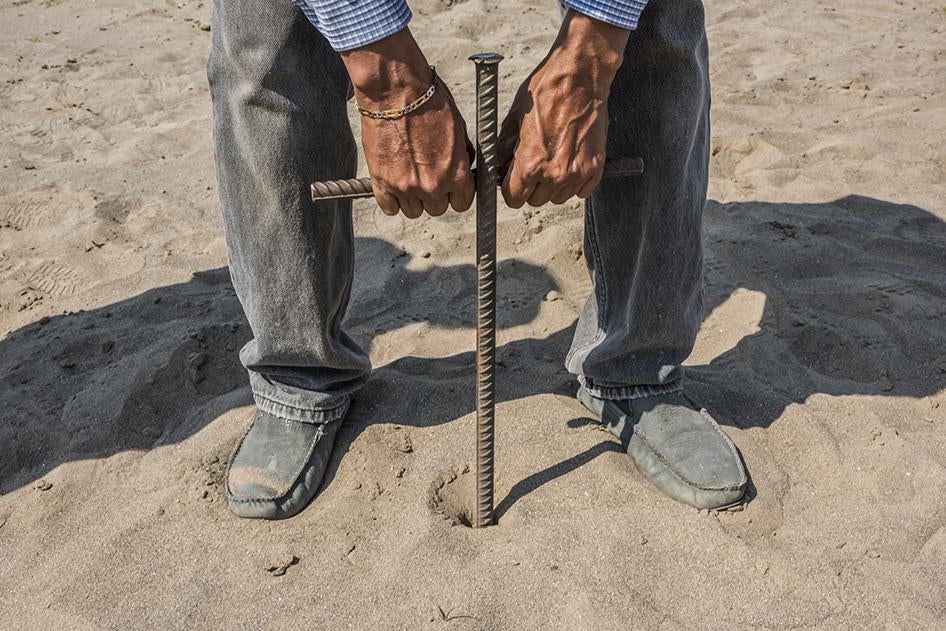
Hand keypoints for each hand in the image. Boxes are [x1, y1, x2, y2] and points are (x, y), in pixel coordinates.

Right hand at [342, 29, 473, 218]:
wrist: (395, 91)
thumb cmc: (429, 102)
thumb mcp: (458, 127)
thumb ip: (462, 154)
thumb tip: (464, 165)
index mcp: (456, 173)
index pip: (462, 203)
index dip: (456, 195)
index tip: (450, 188)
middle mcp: (433, 185)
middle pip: (437, 209)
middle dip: (434, 196)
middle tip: (426, 177)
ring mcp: (406, 187)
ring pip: (413, 211)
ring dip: (412, 199)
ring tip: (408, 178)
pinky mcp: (382, 182)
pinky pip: (389, 208)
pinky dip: (391, 199)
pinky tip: (392, 184)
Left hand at [498, 11, 629, 207]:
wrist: (581, 76)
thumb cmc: (546, 91)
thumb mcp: (514, 119)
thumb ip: (504, 149)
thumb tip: (496, 167)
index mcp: (530, 164)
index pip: (513, 198)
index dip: (511, 189)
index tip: (513, 181)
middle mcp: (554, 174)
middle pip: (536, 201)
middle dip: (531, 187)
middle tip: (535, 165)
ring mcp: (577, 173)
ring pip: (558, 198)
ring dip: (554, 185)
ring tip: (554, 159)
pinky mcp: (595, 167)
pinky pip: (581, 191)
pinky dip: (575, 182)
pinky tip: (571, 160)